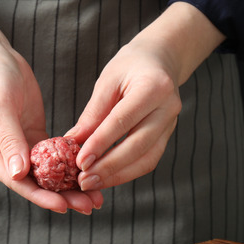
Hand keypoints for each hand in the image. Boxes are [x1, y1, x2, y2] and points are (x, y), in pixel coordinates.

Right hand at [0, 0, 102, 213]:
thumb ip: (9, 140)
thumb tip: (20, 175)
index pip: (16, 180)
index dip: (40, 195)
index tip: (62, 205)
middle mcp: (3, 154)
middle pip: (34, 182)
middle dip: (61, 195)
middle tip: (89, 205)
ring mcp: (19, 146)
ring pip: (47, 172)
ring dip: (70, 185)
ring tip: (95, 198)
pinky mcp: (33, 135)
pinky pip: (54, 156)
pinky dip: (70, 165)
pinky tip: (90, 171)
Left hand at [66, 2, 225, 190]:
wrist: (160, 60)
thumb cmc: (130, 66)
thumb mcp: (107, 81)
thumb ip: (92, 113)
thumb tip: (72, 143)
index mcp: (154, 87)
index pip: (122, 121)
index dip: (100, 144)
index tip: (79, 162)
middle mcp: (168, 108)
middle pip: (138, 146)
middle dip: (109, 167)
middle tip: (83, 181)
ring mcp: (171, 124)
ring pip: (146, 159)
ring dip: (118, 176)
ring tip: (91, 183)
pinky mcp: (167, 136)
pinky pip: (148, 160)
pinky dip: (126, 172)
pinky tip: (106, 177)